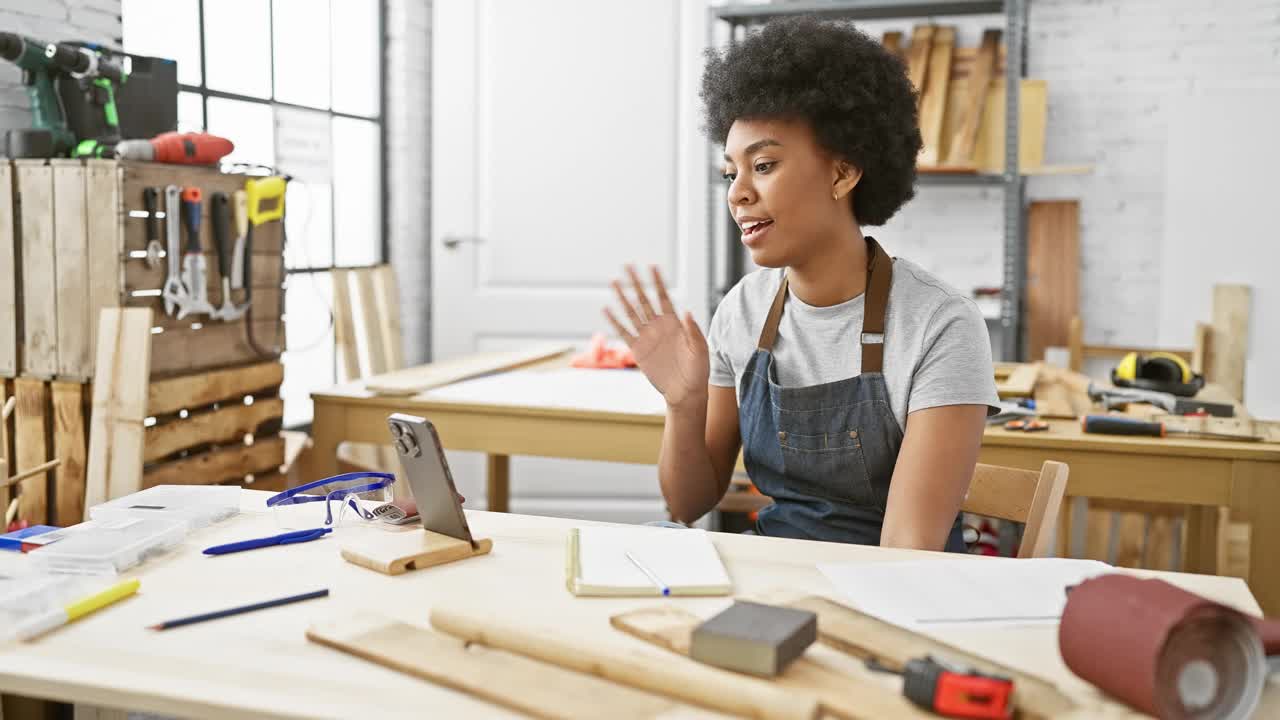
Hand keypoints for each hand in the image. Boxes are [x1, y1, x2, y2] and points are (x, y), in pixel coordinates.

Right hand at [604, 266, 708, 409]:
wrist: (685, 391)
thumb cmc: (697, 370)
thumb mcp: (700, 350)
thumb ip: (693, 331)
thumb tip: (686, 312)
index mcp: (674, 323)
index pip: (664, 297)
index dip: (658, 282)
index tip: (652, 266)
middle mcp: (659, 326)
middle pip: (645, 299)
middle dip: (636, 283)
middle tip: (627, 266)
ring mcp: (647, 337)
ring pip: (632, 312)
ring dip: (622, 297)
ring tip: (614, 282)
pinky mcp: (638, 350)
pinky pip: (624, 332)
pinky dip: (615, 321)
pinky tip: (606, 309)